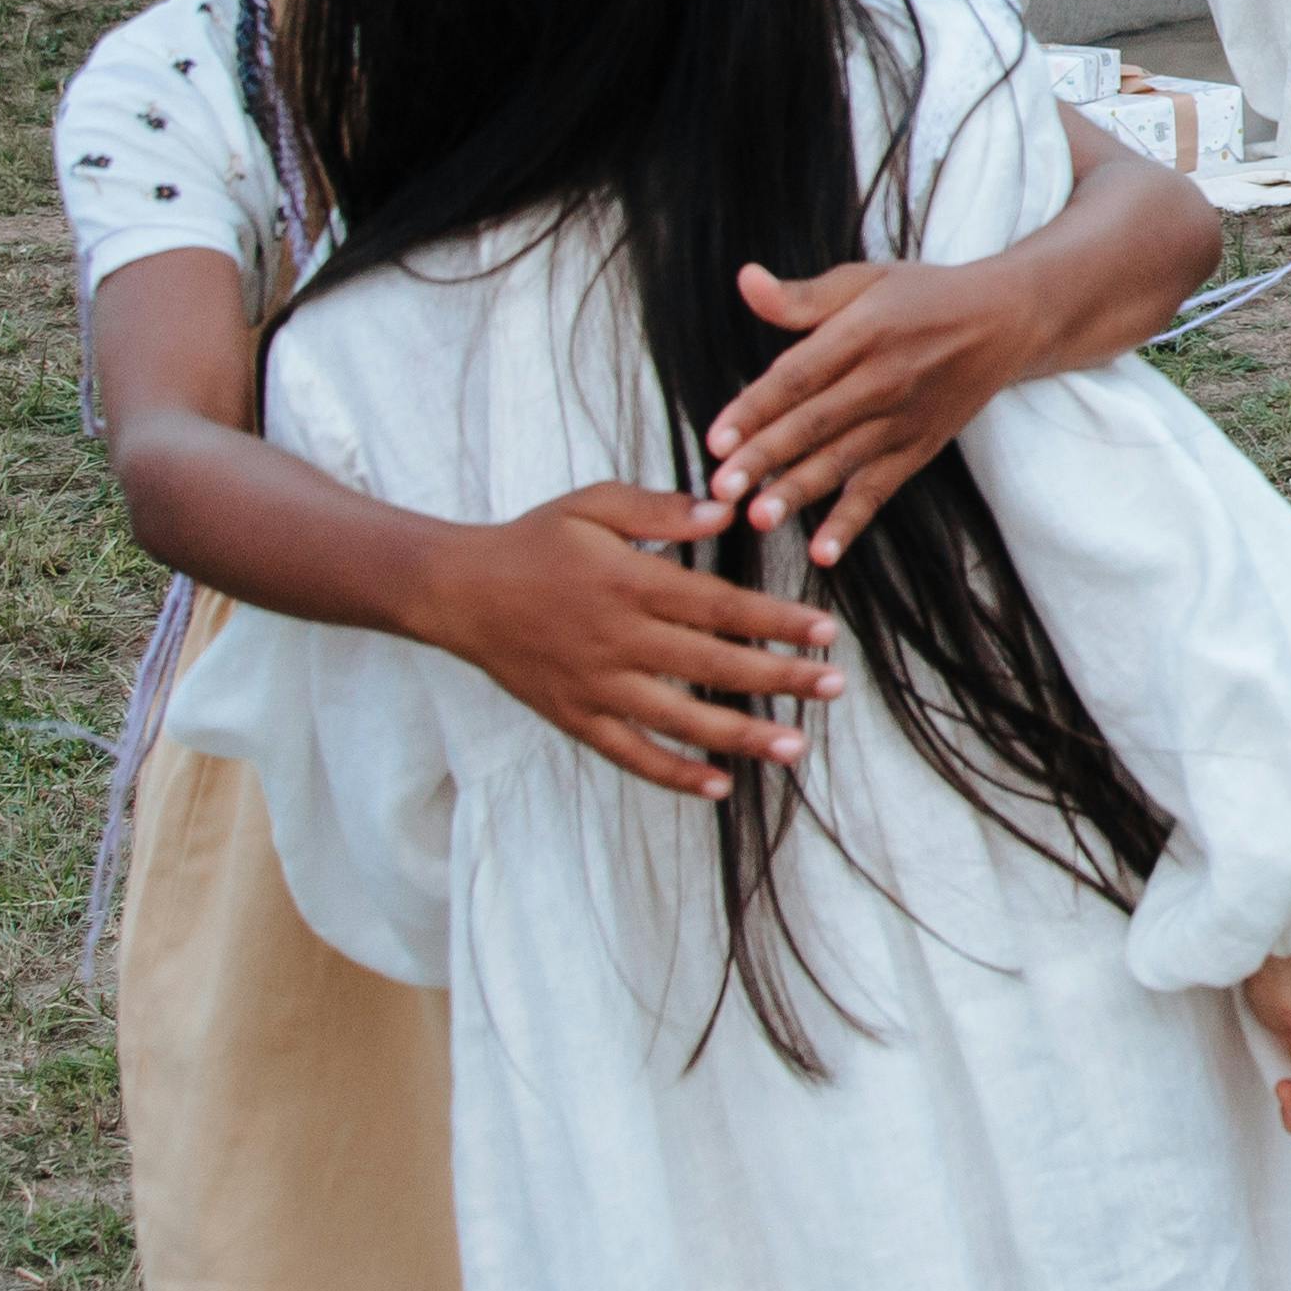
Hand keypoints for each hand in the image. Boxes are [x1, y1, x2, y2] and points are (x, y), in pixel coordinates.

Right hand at [408, 485, 844, 798]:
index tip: (824, 634)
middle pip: (712, 666)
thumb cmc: (532, 541)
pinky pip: (629, 753)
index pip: (718, 606)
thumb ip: (659, 509)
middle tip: (834, 688)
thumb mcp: (592, 504)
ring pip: (679, 719)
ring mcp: (595, 685)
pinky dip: (673, 773)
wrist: (456, 592)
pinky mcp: (574, 717)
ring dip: (740, 736)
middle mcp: (617, 639)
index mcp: (630, 582)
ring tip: (794, 747)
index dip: (774, 621)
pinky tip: (717, 786)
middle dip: (779, 678)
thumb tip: (725, 512)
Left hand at [706, 258, 1028, 567]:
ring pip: (842, 461)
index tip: (716, 438)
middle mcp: (884, 379)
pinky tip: (824, 552)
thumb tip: (745, 280)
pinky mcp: (919, 448)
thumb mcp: (865, 280)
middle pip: (814, 424)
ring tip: (759, 519)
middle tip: (721, 490)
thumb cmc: (923, 296)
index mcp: (864, 331)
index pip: (799, 375)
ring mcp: (904, 419)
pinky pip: (880, 490)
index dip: (756, 408)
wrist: (1006, 320)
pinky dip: (852, 522)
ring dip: (799, 492)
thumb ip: (803, 295)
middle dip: (765, 459)